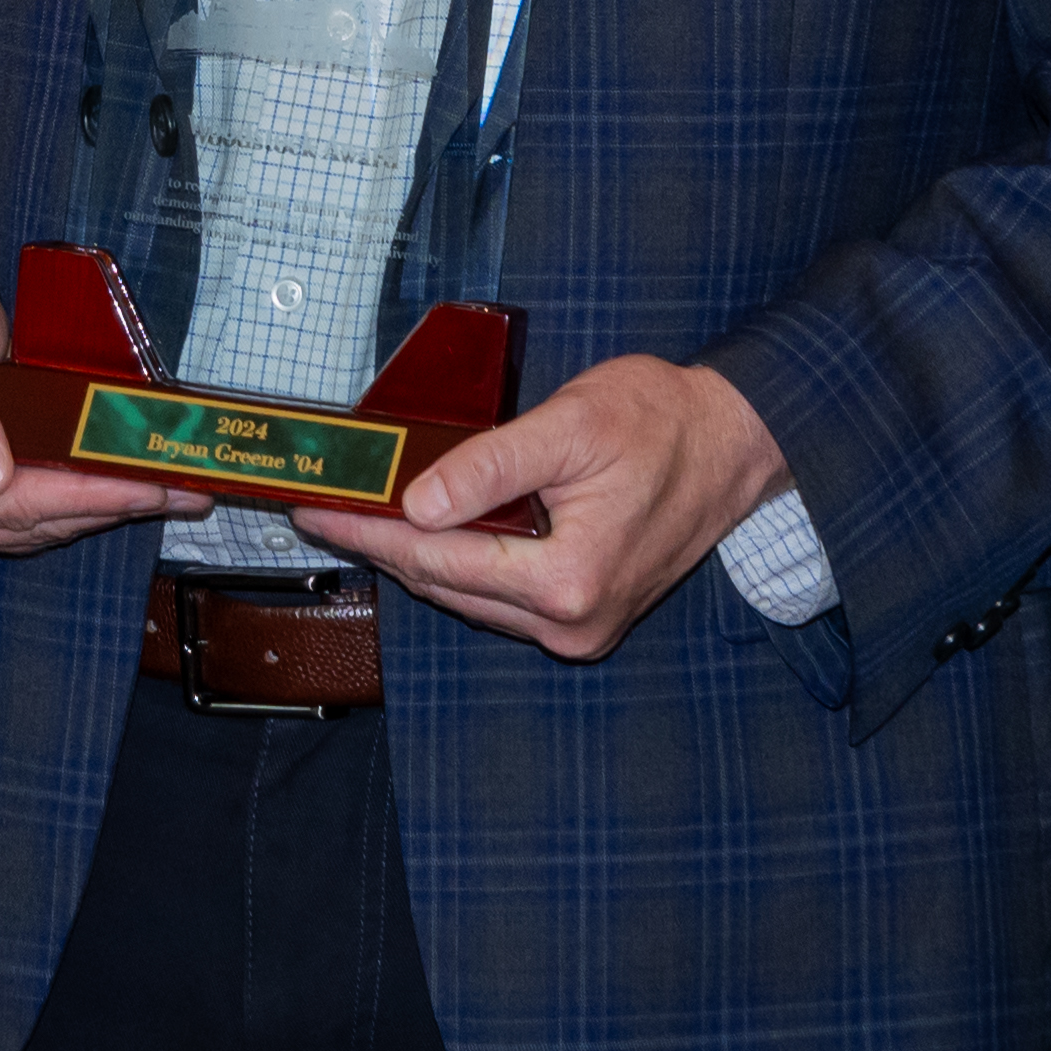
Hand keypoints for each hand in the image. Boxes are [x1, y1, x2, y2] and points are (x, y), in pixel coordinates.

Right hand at [0, 256, 204, 560]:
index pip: (4, 500)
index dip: (82, 494)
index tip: (144, 484)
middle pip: (23, 522)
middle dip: (107, 504)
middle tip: (179, 490)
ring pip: (29, 529)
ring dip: (98, 511)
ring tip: (164, 492)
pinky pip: (21, 522)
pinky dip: (72, 507)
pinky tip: (114, 493)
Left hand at [287, 354, 787, 659]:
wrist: (733, 442)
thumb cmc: (662, 422)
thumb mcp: (569, 426)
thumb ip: (490, 467)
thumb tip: (418, 504)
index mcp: (567, 581)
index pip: (439, 559)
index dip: (370, 532)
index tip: (317, 512)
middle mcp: (571, 623)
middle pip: (447, 586)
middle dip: (381, 546)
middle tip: (321, 511)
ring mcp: (580, 628)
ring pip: (470, 596)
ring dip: (417, 557)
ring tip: (360, 518)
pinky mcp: (584, 616)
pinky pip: (500, 596)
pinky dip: (459, 564)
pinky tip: (426, 532)